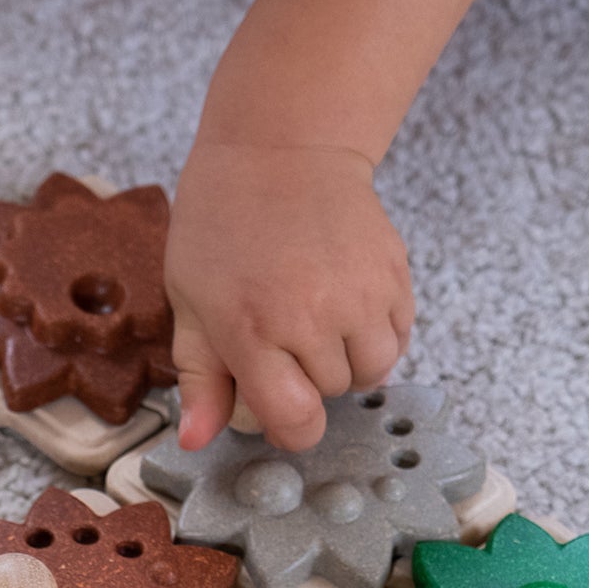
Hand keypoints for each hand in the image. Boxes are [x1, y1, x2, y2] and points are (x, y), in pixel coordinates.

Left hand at [166, 142, 413, 451]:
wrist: (281, 146)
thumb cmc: (223, 226)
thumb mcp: (190, 302)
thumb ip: (200, 378)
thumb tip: (195, 440)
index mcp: (253, 330)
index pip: (296, 422)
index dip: (290, 428)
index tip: (281, 408)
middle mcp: (313, 316)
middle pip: (332, 395)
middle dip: (311, 379)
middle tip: (287, 333)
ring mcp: (360, 293)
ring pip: (373, 372)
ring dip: (350, 361)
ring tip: (321, 322)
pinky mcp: (394, 272)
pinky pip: (398, 337)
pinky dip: (377, 333)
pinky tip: (347, 304)